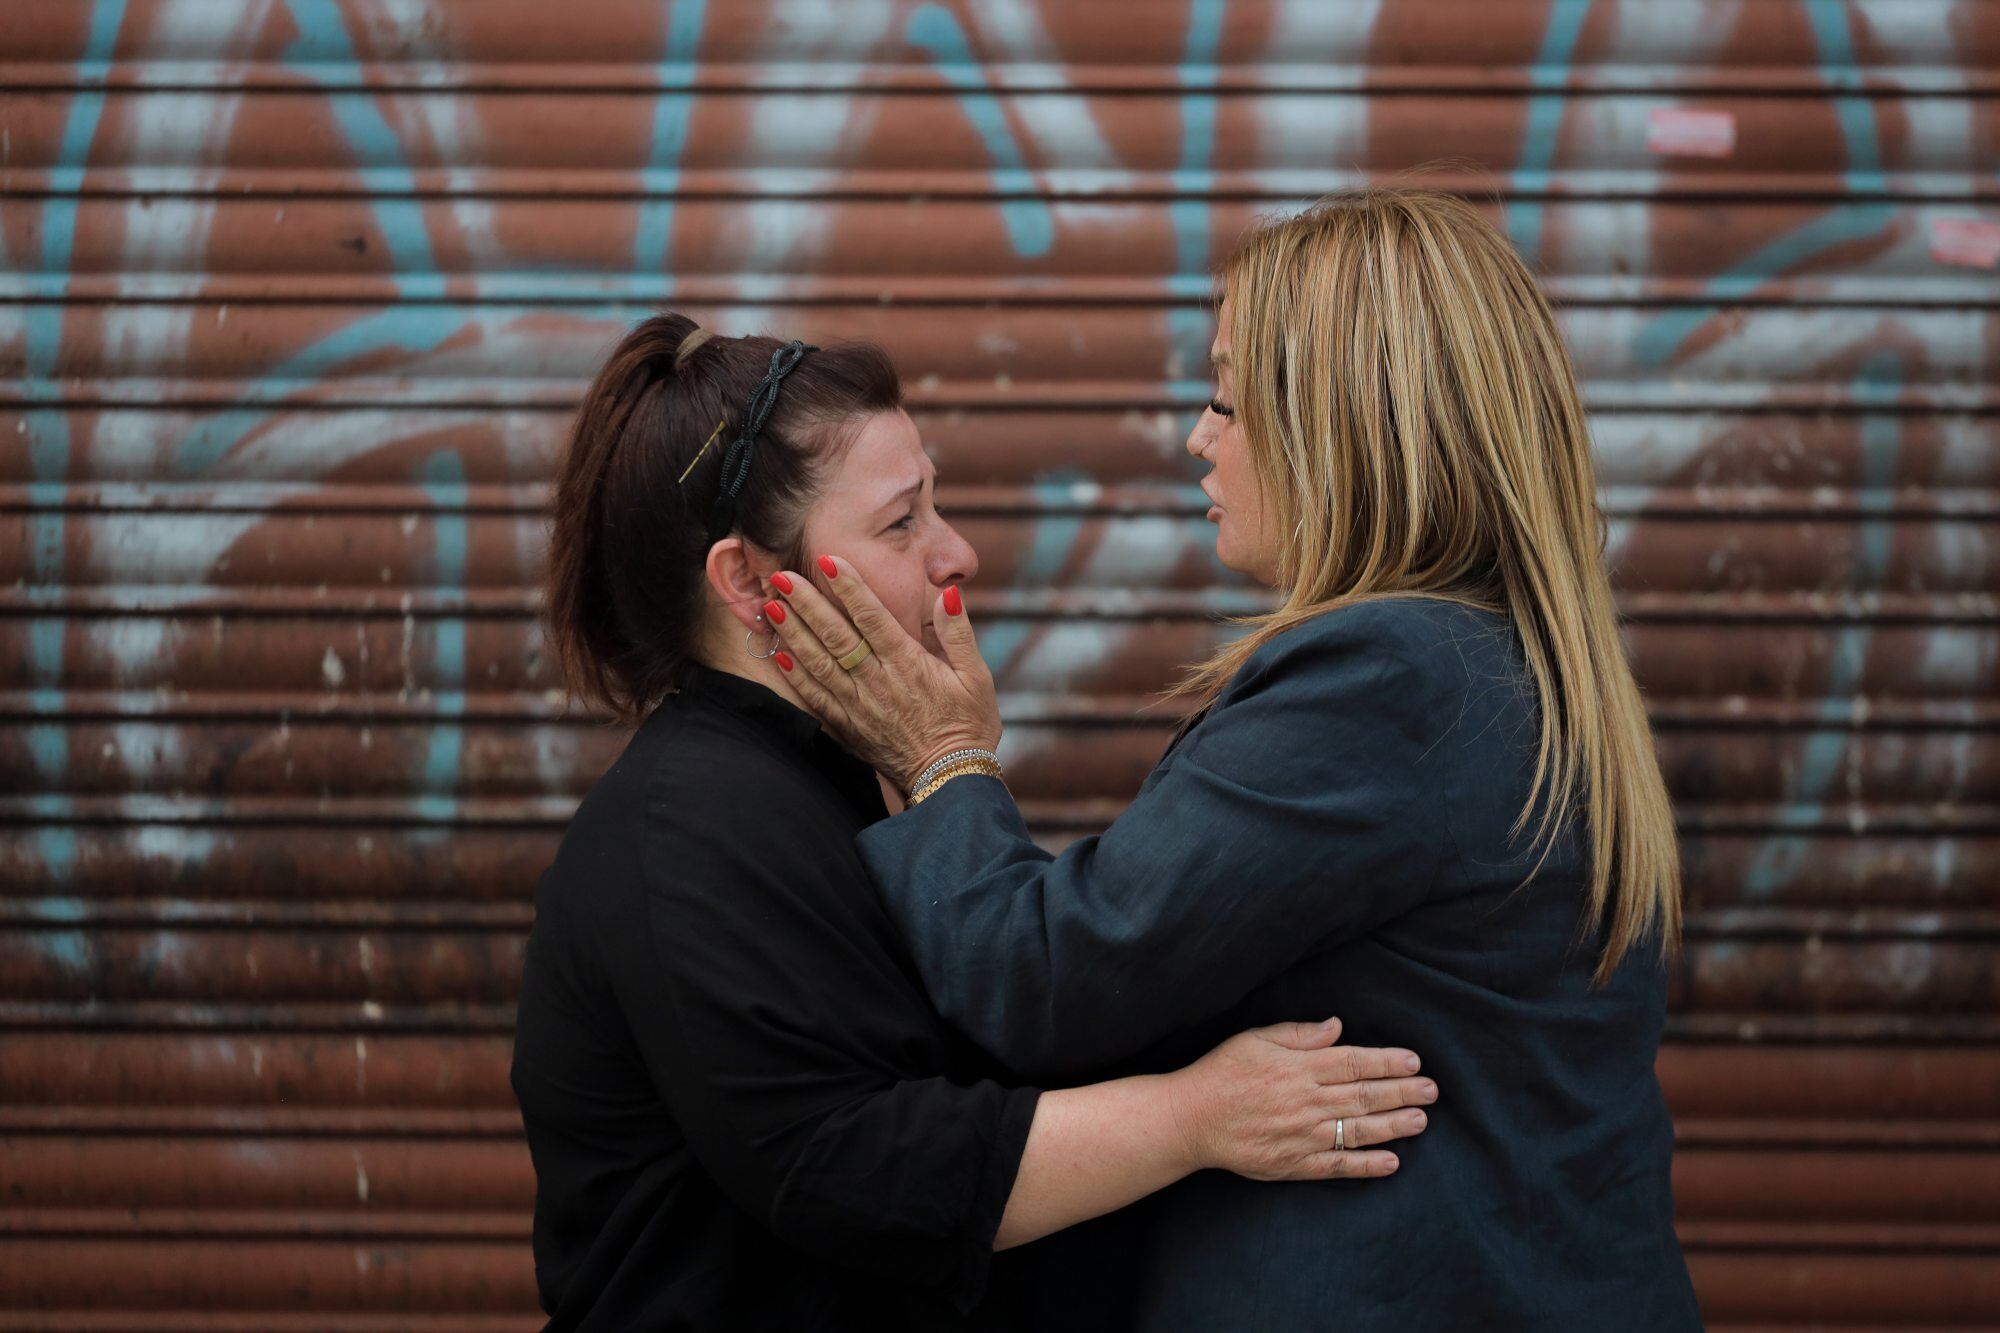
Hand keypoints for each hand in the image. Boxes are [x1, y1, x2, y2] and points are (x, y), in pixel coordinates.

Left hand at [766, 557, 1000, 790]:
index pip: (873, 618)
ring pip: (819, 664)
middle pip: (836, 637)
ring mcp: (860, 706)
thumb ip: (959, 634)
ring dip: (793, 634)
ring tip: (771, 606)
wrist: (951, 780)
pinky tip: (778, 654)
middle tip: (781, 576)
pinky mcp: (850, 727)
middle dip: (807, 603)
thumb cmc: (969, 724)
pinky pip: (816, 699)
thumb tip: (949, 594)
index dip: (849, 588)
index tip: (827, 561)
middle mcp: (879, 683)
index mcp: (910, 665)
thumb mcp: (977, 677)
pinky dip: (796, 676)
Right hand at [1164, 1018, 1434, 1181]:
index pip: (1353, 1062)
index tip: (1414, 1062)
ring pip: (1358, 1130)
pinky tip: (1391, 1162)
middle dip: (1402, 1092)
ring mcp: (1303, 1135)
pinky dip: (1366, 1165)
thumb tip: (1337, 1027)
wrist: (1191, 1119)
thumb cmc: (1222, 1073)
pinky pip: (1338, 1165)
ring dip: (1394, 1126)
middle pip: (1364, 1096)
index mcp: (1298, 1067)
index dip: (1386, 1061)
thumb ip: (1298, 1034)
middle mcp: (1306, 1101)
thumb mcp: (1255, 1039)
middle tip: (1431, 1091)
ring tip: (1421, 1121)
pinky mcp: (1295, 1163)